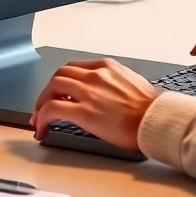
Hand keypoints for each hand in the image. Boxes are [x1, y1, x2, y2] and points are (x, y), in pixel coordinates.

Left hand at [30, 59, 159, 150]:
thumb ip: (114, 83)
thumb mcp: (132, 83)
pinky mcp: (83, 112)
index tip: (59, 93)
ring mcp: (88, 92)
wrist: (155, 120)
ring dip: (41, 102)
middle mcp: (95, 76)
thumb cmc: (150, 108)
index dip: (62, 81)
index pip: (75, 67)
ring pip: (52, 87)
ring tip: (40, 118)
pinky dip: (41, 118)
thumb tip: (106, 93)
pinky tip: (42, 129)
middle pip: (59, 74)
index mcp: (107, 67)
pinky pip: (52, 109)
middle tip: (45, 105)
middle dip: (48, 90)